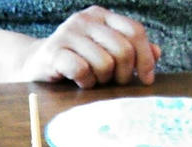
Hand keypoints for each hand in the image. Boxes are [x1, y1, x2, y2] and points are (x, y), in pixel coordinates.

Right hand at [0, 5, 159, 87]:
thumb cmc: (76, 62)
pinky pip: (82, 70)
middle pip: (123, 50)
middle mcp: (86, 19)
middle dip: (123, 74)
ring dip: (102, 80)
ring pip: (104, 63)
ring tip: (93, 80)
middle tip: (114, 84)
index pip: (135, 32)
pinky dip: (85, 82)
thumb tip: (157, 53)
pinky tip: (79, 82)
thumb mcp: (105, 54)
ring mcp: (69, 33)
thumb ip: (131, 52)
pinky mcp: (54, 51)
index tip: (145, 80)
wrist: (34, 65)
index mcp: (102, 16)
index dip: (145, 59)